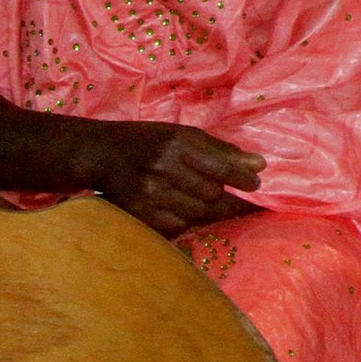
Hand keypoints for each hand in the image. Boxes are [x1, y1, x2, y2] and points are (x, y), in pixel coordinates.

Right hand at [74, 120, 263, 236]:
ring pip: (198, 214)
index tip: (257, 184)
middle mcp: (163, 171)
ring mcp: (149, 197)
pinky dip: (189, 219)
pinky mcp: (140, 216)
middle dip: (228, 196)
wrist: (101, 154)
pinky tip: (186, 207)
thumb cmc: (149, 140)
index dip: (243, 179)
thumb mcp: (184, 134)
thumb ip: (222, 150)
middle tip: (237, 192)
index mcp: (177, 144)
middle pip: (212, 195)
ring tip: (211, 199)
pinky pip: (178, 226)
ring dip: (211, 209)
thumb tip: (259, 165)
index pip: (221, 168)